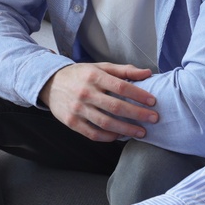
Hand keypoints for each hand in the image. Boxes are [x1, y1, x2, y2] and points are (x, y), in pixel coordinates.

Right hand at [39, 62, 157, 141]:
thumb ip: (124, 71)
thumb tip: (147, 73)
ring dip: (126, 129)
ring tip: (141, 132)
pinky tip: (120, 136)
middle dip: (138, 114)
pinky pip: (93, 134)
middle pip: (116, 107)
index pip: (121, 87)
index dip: (139, 95)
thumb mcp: (100, 67)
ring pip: (106, 123)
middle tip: (153, 119)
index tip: (153, 102)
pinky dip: (108, 137)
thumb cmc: (80, 75)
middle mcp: (86, 92)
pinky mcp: (71, 122)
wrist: (50, 83)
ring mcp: (77, 109)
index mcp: (94, 76)